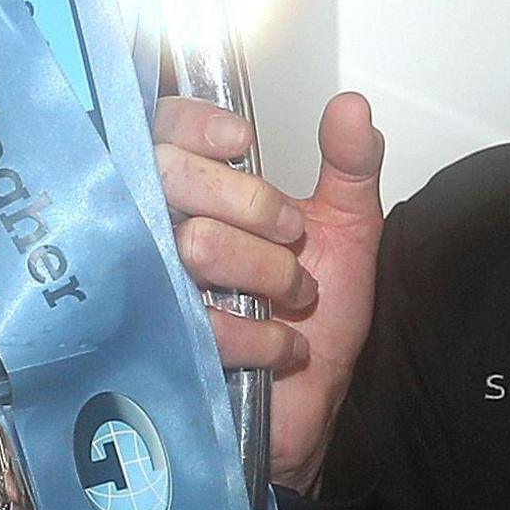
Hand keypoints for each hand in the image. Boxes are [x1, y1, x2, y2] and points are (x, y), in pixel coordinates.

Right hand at [159, 91, 385, 490]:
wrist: (317, 401)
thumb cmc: (319, 315)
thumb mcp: (349, 229)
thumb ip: (351, 166)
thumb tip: (352, 108)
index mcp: (202, 194)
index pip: (163, 129)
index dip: (195, 126)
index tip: (243, 144)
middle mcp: (166, 232)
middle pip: (172, 177)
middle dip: (253, 204)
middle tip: (291, 236)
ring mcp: (157, 290)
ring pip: (193, 244)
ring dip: (269, 273)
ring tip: (294, 297)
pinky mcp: (166, 347)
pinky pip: (206, 320)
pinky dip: (266, 336)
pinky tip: (284, 345)